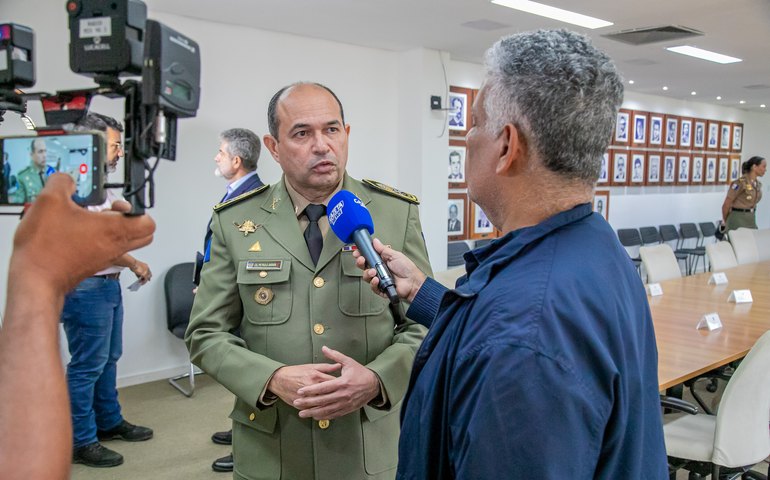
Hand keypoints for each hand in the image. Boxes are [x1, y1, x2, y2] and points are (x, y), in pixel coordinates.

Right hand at [9, 174, 154, 295]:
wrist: (35, 280)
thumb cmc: (46, 248)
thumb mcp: (50, 201)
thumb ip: (62, 183)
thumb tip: (66, 180)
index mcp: (114, 230)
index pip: (148, 222)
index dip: (138, 208)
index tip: (118, 202)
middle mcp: (115, 246)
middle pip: (143, 234)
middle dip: (132, 219)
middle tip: (109, 210)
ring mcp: (105, 257)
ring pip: (125, 243)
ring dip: (115, 229)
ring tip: (91, 219)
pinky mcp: (92, 264)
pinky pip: (107, 250)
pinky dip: (100, 240)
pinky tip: (78, 231)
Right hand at [267, 362, 341, 406]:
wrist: (279, 379)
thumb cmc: (296, 371)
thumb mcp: (312, 366)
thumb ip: (327, 367)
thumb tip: (339, 366)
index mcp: (316, 376)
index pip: (333, 382)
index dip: (341, 385)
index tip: (348, 387)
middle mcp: (312, 387)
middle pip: (329, 395)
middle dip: (338, 398)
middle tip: (346, 399)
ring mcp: (306, 397)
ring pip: (321, 405)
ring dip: (330, 407)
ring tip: (337, 408)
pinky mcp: (300, 404)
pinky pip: (312, 410)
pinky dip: (319, 413)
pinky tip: (325, 414)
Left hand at [294, 346, 379, 419]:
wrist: (374, 385)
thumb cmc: (360, 372)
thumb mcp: (349, 362)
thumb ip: (335, 356)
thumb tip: (324, 348)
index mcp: (342, 383)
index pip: (323, 388)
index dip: (311, 390)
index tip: (300, 391)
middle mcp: (343, 395)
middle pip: (322, 400)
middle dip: (308, 402)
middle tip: (296, 403)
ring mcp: (345, 403)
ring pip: (327, 410)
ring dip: (313, 412)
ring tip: (302, 413)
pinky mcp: (348, 409)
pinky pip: (334, 414)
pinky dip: (324, 416)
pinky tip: (315, 417)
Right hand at [354, 238, 425, 301]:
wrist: (413, 282)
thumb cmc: (407, 269)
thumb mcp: (395, 255)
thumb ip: (383, 249)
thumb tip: (375, 242)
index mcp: (382, 261)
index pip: (368, 257)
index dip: (361, 255)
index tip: (357, 252)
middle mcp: (379, 270)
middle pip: (364, 267)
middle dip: (361, 263)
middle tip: (362, 260)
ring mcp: (380, 280)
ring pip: (367, 277)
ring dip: (368, 273)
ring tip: (374, 271)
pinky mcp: (381, 289)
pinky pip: (373, 287)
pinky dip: (373, 283)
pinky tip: (376, 280)